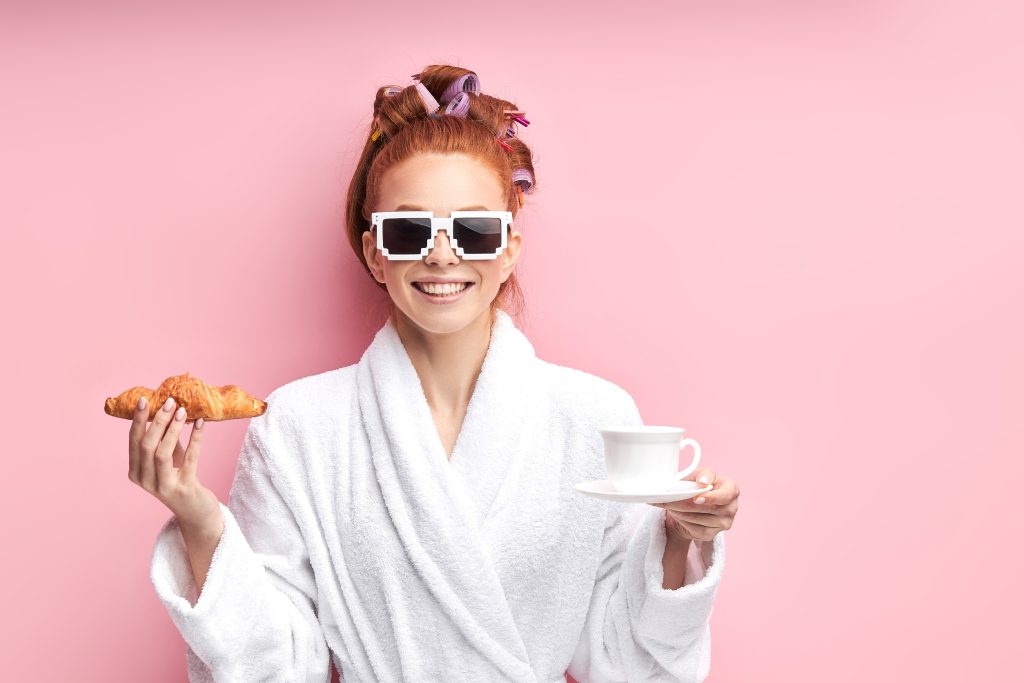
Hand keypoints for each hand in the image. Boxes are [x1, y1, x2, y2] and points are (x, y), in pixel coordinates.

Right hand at [127, 395, 220, 527]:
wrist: (195, 513)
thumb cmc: (180, 479)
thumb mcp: (168, 459)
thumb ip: (164, 439)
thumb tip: (168, 409)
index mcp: (136, 472)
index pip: (133, 442)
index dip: (138, 420)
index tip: (144, 400)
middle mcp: (145, 480)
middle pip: (146, 445)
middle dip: (157, 421)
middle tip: (169, 402)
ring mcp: (164, 486)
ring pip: (162, 452)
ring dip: (173, 429)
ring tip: (183, 411)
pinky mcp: (184, 489)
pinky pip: (190, 458)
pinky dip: (195, 438)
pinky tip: (201, 424)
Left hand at [651, 468, 739, 542]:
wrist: (690, 503)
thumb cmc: (696, 485)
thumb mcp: (699, 474)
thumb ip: (703, 474)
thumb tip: (703, 481)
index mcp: (731, 489)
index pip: (725, 495)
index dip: (710, 497)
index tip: (696, 498)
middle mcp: (731, 507)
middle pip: (708, 508)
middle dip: (686, 503)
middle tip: (669, 499)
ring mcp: (723, 523)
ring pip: (699, 518)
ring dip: (680, 511)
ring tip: (669, 504)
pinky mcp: (712, 534)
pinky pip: (695, 529)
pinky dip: (682, 520)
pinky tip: (676, 513)